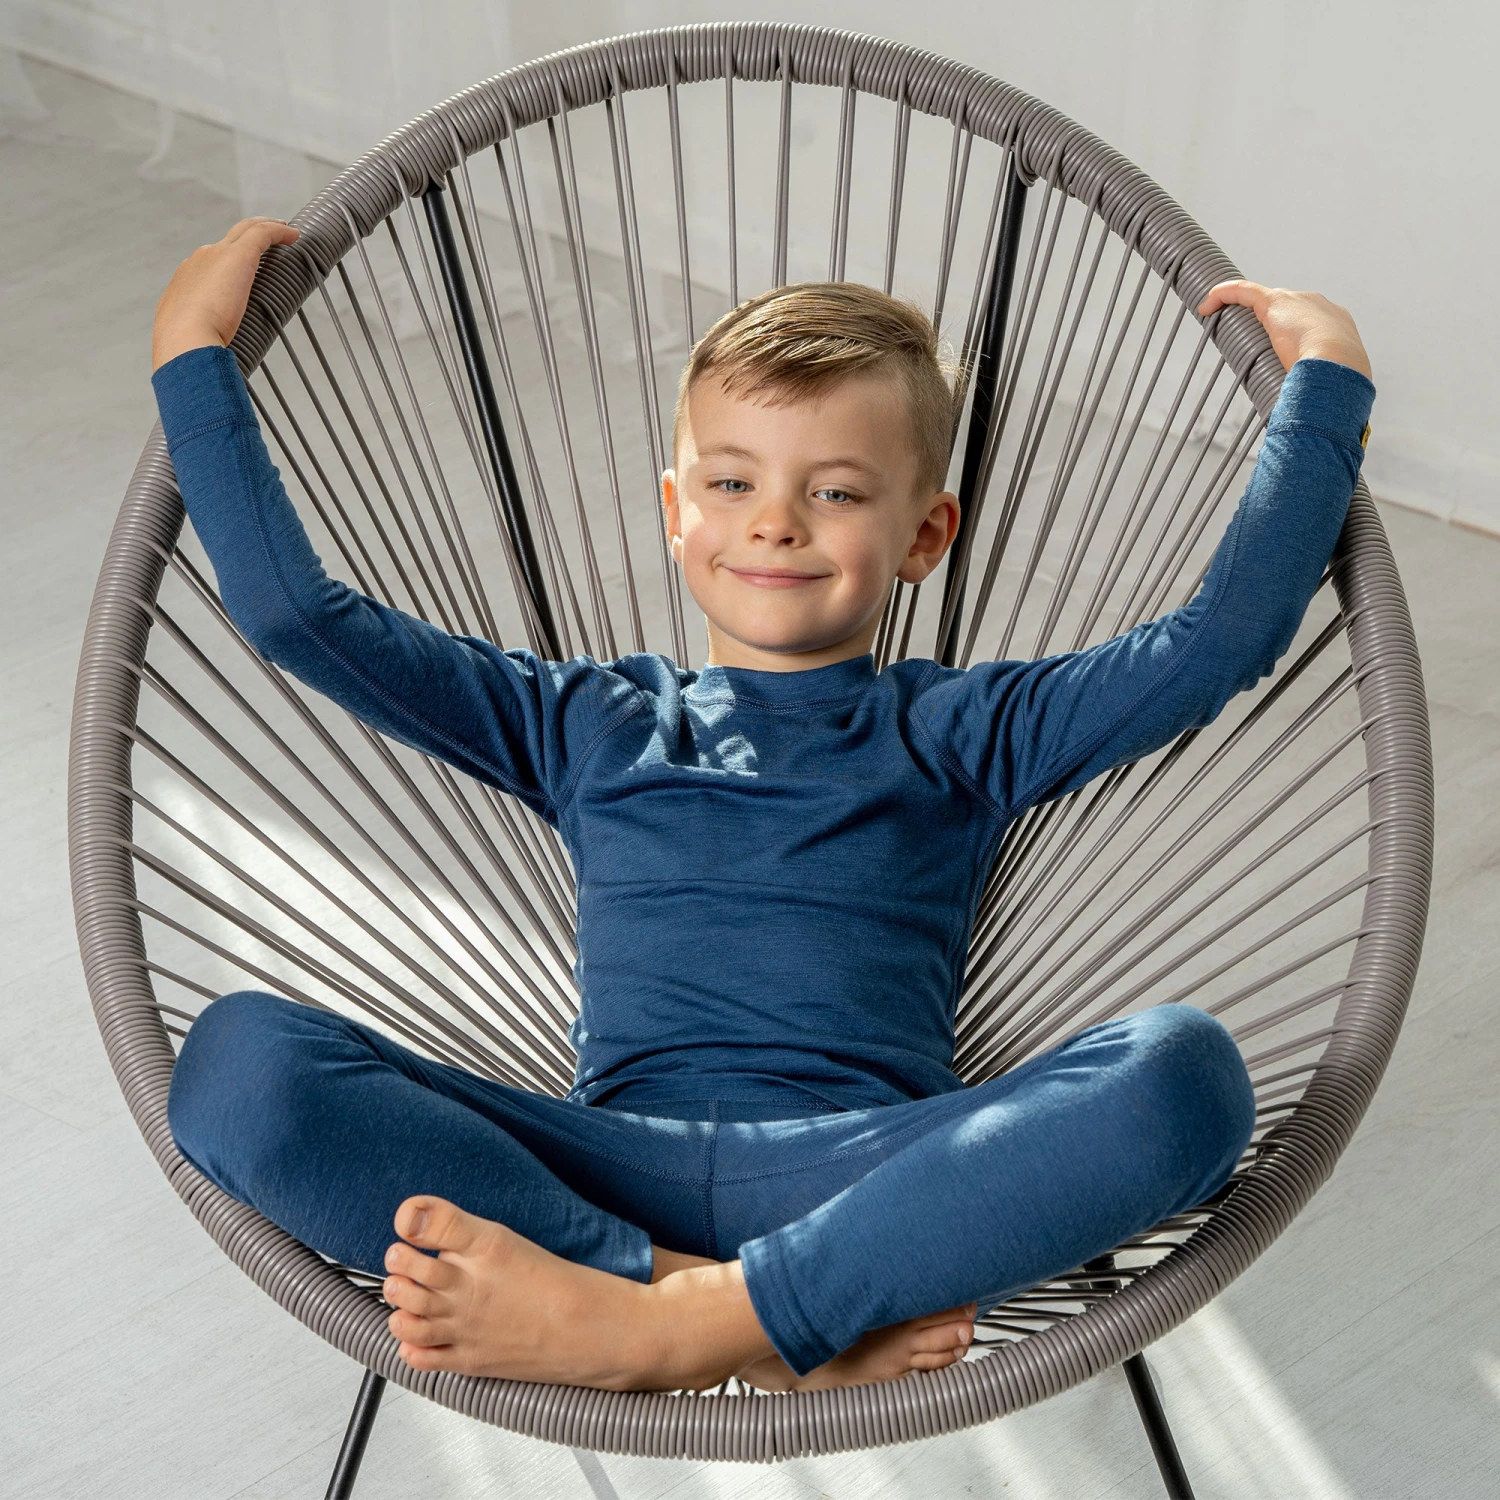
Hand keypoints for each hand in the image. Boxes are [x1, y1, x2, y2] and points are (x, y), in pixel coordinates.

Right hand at [152, 216, 301, 371]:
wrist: (184, 342)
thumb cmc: (188, 351)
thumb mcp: (194, 344)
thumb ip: (204, 345)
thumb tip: (213, 365)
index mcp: (186, 283)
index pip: (208, 267)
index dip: (226, 265)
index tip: (243, 272)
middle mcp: (198, 262)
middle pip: (226, 241)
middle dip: (246, 237)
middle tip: (268, 238)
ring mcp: (216, 255)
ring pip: (244, 230)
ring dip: (264, 229)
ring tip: (285, 232)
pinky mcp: (238, 256)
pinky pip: (262, 234)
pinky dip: (279, 232)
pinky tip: (295, 235)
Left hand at [1197, 280, 1371, 380]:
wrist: (1338, 363)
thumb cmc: (1336, 379)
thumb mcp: (1327, 384)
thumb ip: (1315, 390)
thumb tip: (1302, 414)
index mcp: (1336, 325)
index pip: (1309, 324)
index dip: (1291, 333)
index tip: (1277, 348)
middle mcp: (1318, 306)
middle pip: (1286, 310)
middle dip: (1267, 322)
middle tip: (1246, 342)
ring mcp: (1297, 301)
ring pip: (1263, 298)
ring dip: (1242, 307)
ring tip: (1221, 322)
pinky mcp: (1275, 302)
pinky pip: (1245, 291)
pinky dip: (1225, 294)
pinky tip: (1207, 304)